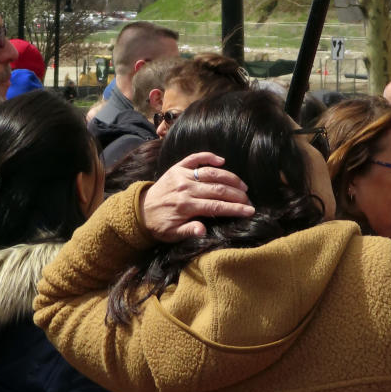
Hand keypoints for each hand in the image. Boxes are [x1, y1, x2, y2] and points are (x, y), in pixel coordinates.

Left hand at [140, 151, 254, 240]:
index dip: (235, 208)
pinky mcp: (177, 167)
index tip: (250, 210)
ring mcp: (182, 175)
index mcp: (186, 206)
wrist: (141, 210)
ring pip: (210, 173)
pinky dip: (208, 157)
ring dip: (229, 178)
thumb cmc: (160, 225)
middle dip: (237, 194)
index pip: (216, 206)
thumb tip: (203, 231)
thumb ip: (188, 231)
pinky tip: (222, 160)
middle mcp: (185, 188)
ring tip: (242, 185)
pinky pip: (195, 158)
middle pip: (217, 189)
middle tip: (249, 199)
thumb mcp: (172, 234)